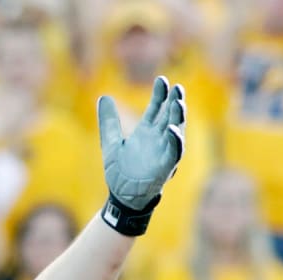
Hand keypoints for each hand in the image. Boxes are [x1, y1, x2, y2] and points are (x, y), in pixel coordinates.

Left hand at [97, 76, 184, 210]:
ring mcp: (164, 151)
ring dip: (178, 116)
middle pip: (170, 115)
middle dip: (174, 101)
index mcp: (146, 132)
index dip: (160, 94)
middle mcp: (158, 139)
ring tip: (177, 101)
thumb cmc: (119, 172)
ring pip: (177, 130)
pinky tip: (171, 128)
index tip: (162, 80)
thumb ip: (109, 122)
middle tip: (177, 87)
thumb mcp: (111, 142)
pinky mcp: (166, 165)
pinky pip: (174, 151)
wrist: (120, 196)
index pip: (157, 108)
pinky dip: (174, 140)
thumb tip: (103, 97)